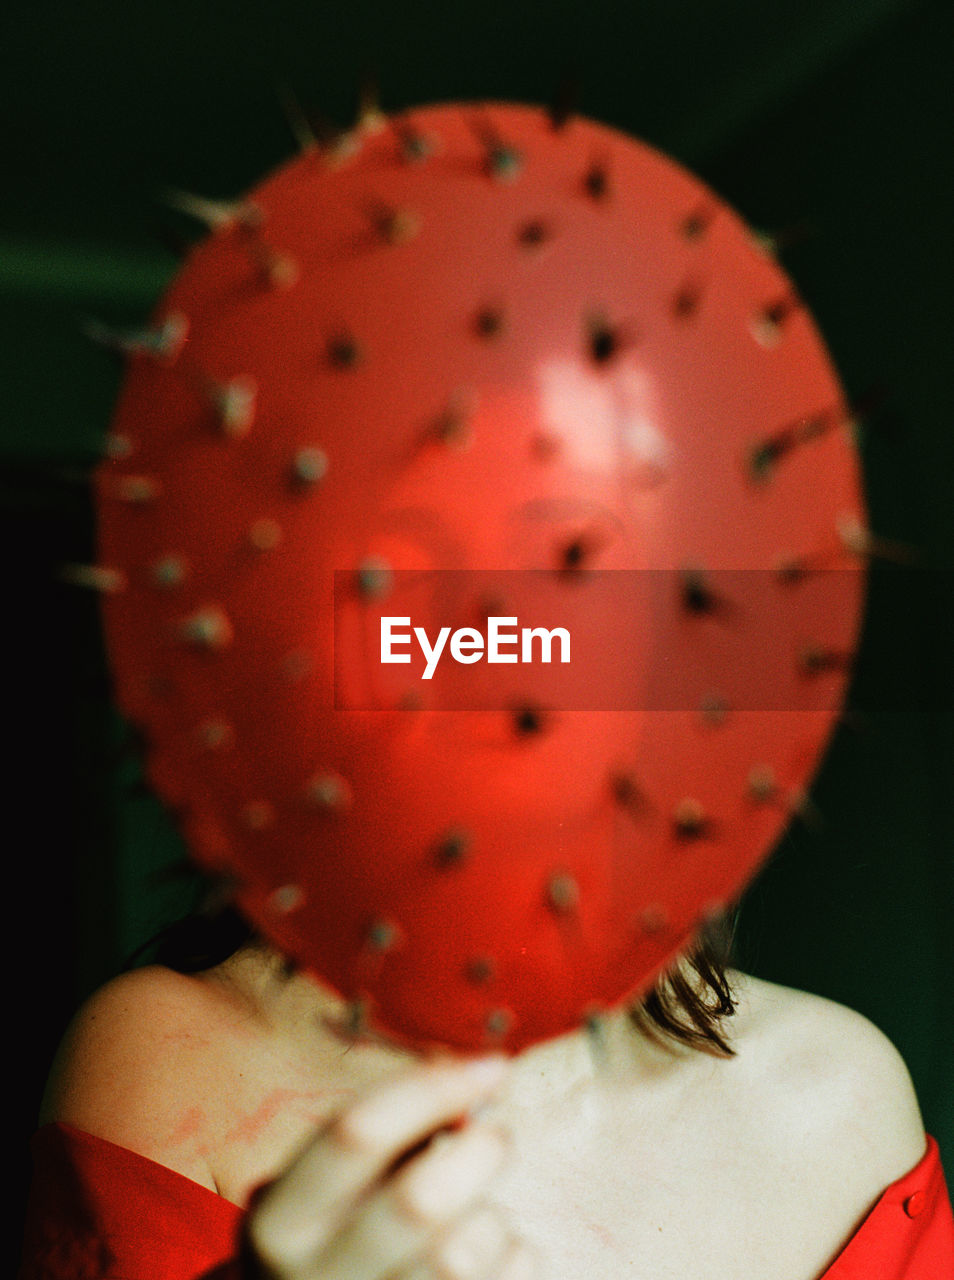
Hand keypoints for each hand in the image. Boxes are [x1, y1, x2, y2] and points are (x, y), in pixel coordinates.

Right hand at [242, 1055, 536, 1279]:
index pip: (356, 1134)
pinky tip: (491, 1253)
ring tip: (479, 1210)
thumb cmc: (340, 1230)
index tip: (492, 1064)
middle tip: (496, 1134)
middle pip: (418, 1203)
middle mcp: (318, 1279)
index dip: (431, 1090)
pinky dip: (514, 1254)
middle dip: (478, 1152)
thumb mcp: (332, 1182)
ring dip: (491, 1216)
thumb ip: (392, 1130)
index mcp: (282, 1220)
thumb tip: (477, 1076)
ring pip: (463, 1254)